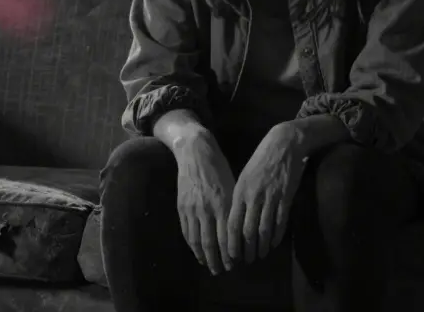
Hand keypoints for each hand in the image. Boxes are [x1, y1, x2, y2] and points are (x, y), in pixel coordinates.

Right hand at [172, 131, 236, 274]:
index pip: (226, 236)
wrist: (195, 152)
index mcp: (222, 203)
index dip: (230, 252)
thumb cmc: (219, 167)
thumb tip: (241, 230)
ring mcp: (191, 209)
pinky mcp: (181, 207)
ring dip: (203, 256)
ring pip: (196, 240)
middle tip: (222, 271)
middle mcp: (206, 209)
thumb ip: (234, 208)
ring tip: (209, 266)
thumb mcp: (233, 186)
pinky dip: (192, 245)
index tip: (235, 263)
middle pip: (211, 242)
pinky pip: (186, 231)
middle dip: (217, 260)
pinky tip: (197, 252)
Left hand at [227, 123, 306, 266]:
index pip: (232, 223)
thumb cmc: (261, 160)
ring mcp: (271, 197)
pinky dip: (276, 236)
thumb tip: (234, 220)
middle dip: (246, 249)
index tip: (231, 255)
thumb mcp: (244, 176)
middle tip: (246, 261)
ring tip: (260, 256)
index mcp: (240, 191)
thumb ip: (239, 197)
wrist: (284, 143)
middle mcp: (253, 196)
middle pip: (247, 231)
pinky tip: (273, 244)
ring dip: (261, 246)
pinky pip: (280, 222)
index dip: (231, 242)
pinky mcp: (286, 197)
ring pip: (264, 229)